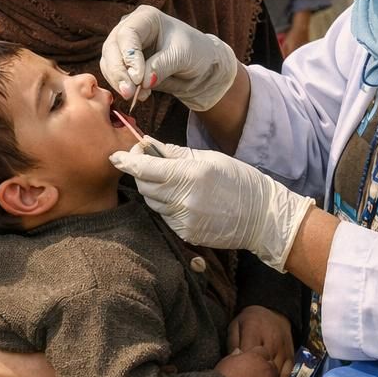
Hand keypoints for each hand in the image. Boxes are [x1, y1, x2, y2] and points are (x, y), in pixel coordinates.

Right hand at [99, 5, 239, 110]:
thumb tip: (142, 82)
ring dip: (118, 82)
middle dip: (118, 72)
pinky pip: (113, 75)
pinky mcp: (123, 64)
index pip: (128, 34)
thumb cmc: (195, 52)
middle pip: (111, 48)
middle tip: (129, 92)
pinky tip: (140, 95)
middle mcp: (130, 28)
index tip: (138, 78)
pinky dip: (122, 87)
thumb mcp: (182, 56)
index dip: (129, 57)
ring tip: (135, 96)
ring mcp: (124, 47)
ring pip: (108, 63)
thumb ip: (161, 66)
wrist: (200, 67)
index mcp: (146, 17)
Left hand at [110, 140, 313, 272]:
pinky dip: (167, 205)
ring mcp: (184, 219)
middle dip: (141, 173)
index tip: (116, 156)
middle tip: (148, 162)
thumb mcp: (208, 158)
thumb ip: (174, 153)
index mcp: (190, 174)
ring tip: (172, 181)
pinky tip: (183, 199)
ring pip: (152, 202)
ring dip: (154, 190)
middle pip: (144, 186)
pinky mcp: (186, 233)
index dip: (127, 161)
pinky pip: (165, 216)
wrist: (261, 216)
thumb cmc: (238, 180)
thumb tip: (148, 143)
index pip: (146, 168)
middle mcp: (184, 199)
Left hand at [228, 306, 294, 376]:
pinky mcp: (290, 355)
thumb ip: (232, 343)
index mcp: (254, 329)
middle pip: (262, 365)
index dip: (240, 367)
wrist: (274, 313)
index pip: (247, 353)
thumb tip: (231, 363)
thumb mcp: (236, 326)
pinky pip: (286, 374)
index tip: (235, 376)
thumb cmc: (250, 322)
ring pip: (275, 373)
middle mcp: (271, 339)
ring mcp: (283, 348)